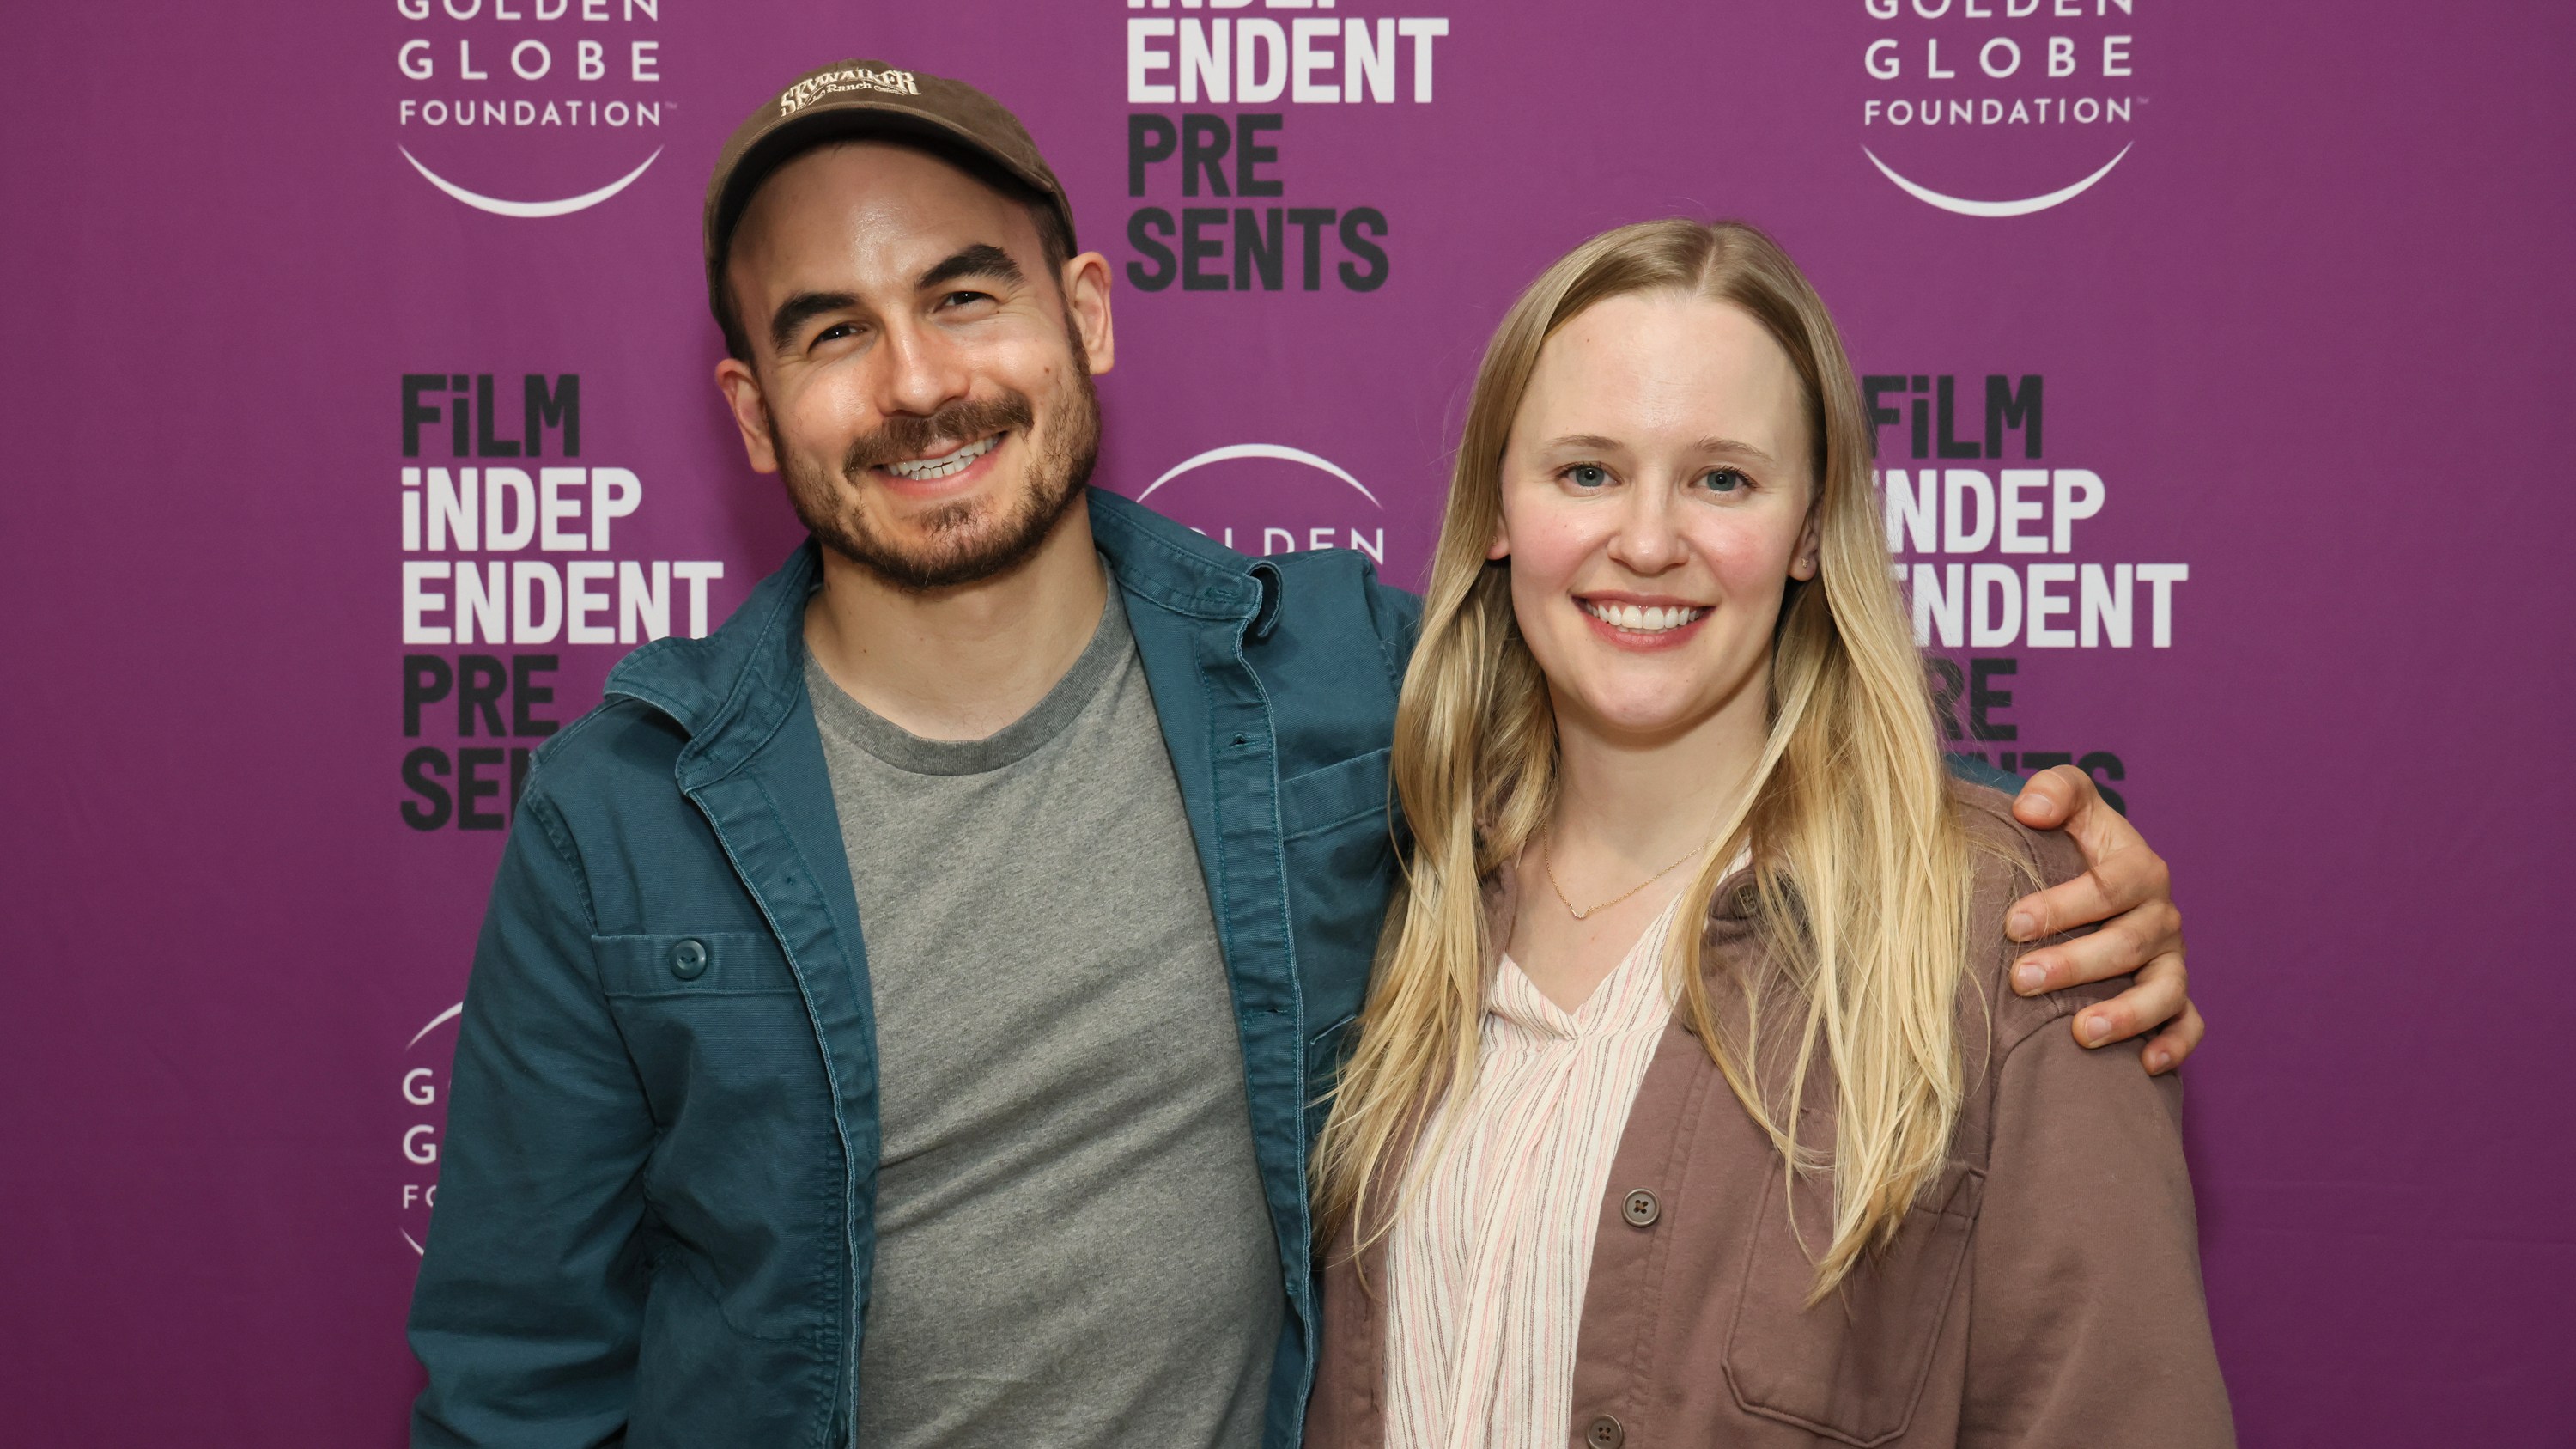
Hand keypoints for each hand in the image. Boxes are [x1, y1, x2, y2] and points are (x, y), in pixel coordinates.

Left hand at [2004, 765, 2201, 1074]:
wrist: (2093, 888)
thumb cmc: (2073, 846)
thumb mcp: (2070, 806)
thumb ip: (2056, 790)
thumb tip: (2030, 809)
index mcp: (2139, 868)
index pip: (2110, 885)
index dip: (2064, 905)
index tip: (2014, 923)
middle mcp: (2161, 916)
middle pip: (2128, 942)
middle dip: (2074, 963)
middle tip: (2021, 979)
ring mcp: (2171, 960)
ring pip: (2163, 990)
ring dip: (2126, 1013)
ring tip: (2081, 1032)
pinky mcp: (2176, 999)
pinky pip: (2188, 1024)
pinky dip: (2174, 1045)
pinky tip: (2147, 1065)